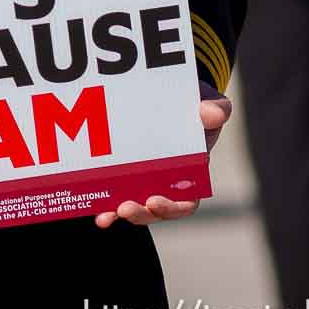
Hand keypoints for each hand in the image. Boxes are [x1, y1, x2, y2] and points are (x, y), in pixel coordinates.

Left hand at [95, 81, 232, 228]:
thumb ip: (215, 109)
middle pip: (155, 210)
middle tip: (126, 209)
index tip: (155, 202)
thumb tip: (213, 114)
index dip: (172, 208)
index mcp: (191, 173)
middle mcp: (166, 182)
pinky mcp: (119, 170)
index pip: (186, 201)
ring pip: (132, 205)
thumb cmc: (192, 105)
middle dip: (141, 213)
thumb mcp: (207, 104)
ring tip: (105, 215)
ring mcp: (141, 178)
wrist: (168, 94)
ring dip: (118, 212)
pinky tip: (93, 209)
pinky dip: (102, 203)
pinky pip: (110, 191)